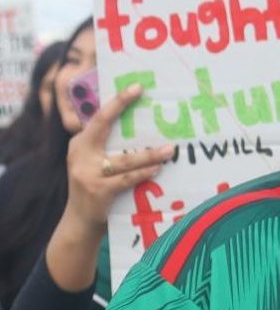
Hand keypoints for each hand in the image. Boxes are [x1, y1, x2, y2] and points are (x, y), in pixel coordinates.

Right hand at [64, 86, 173, 236]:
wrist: (79, 221)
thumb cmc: (95, 187)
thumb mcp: (94, 163)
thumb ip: (107, 148)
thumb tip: (142, 133)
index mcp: (80, 143)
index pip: (99, 117)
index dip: (117, 101)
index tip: (136, 88)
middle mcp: (80, 153)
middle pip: (103, 125)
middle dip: (123, 106)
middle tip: (145, 95)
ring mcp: (87, 172)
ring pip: (125, 159)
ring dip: (150, 155)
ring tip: (169, 150)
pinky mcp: (98, 189)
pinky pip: (127, 178)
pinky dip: (144, 174)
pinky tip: (157, 169)